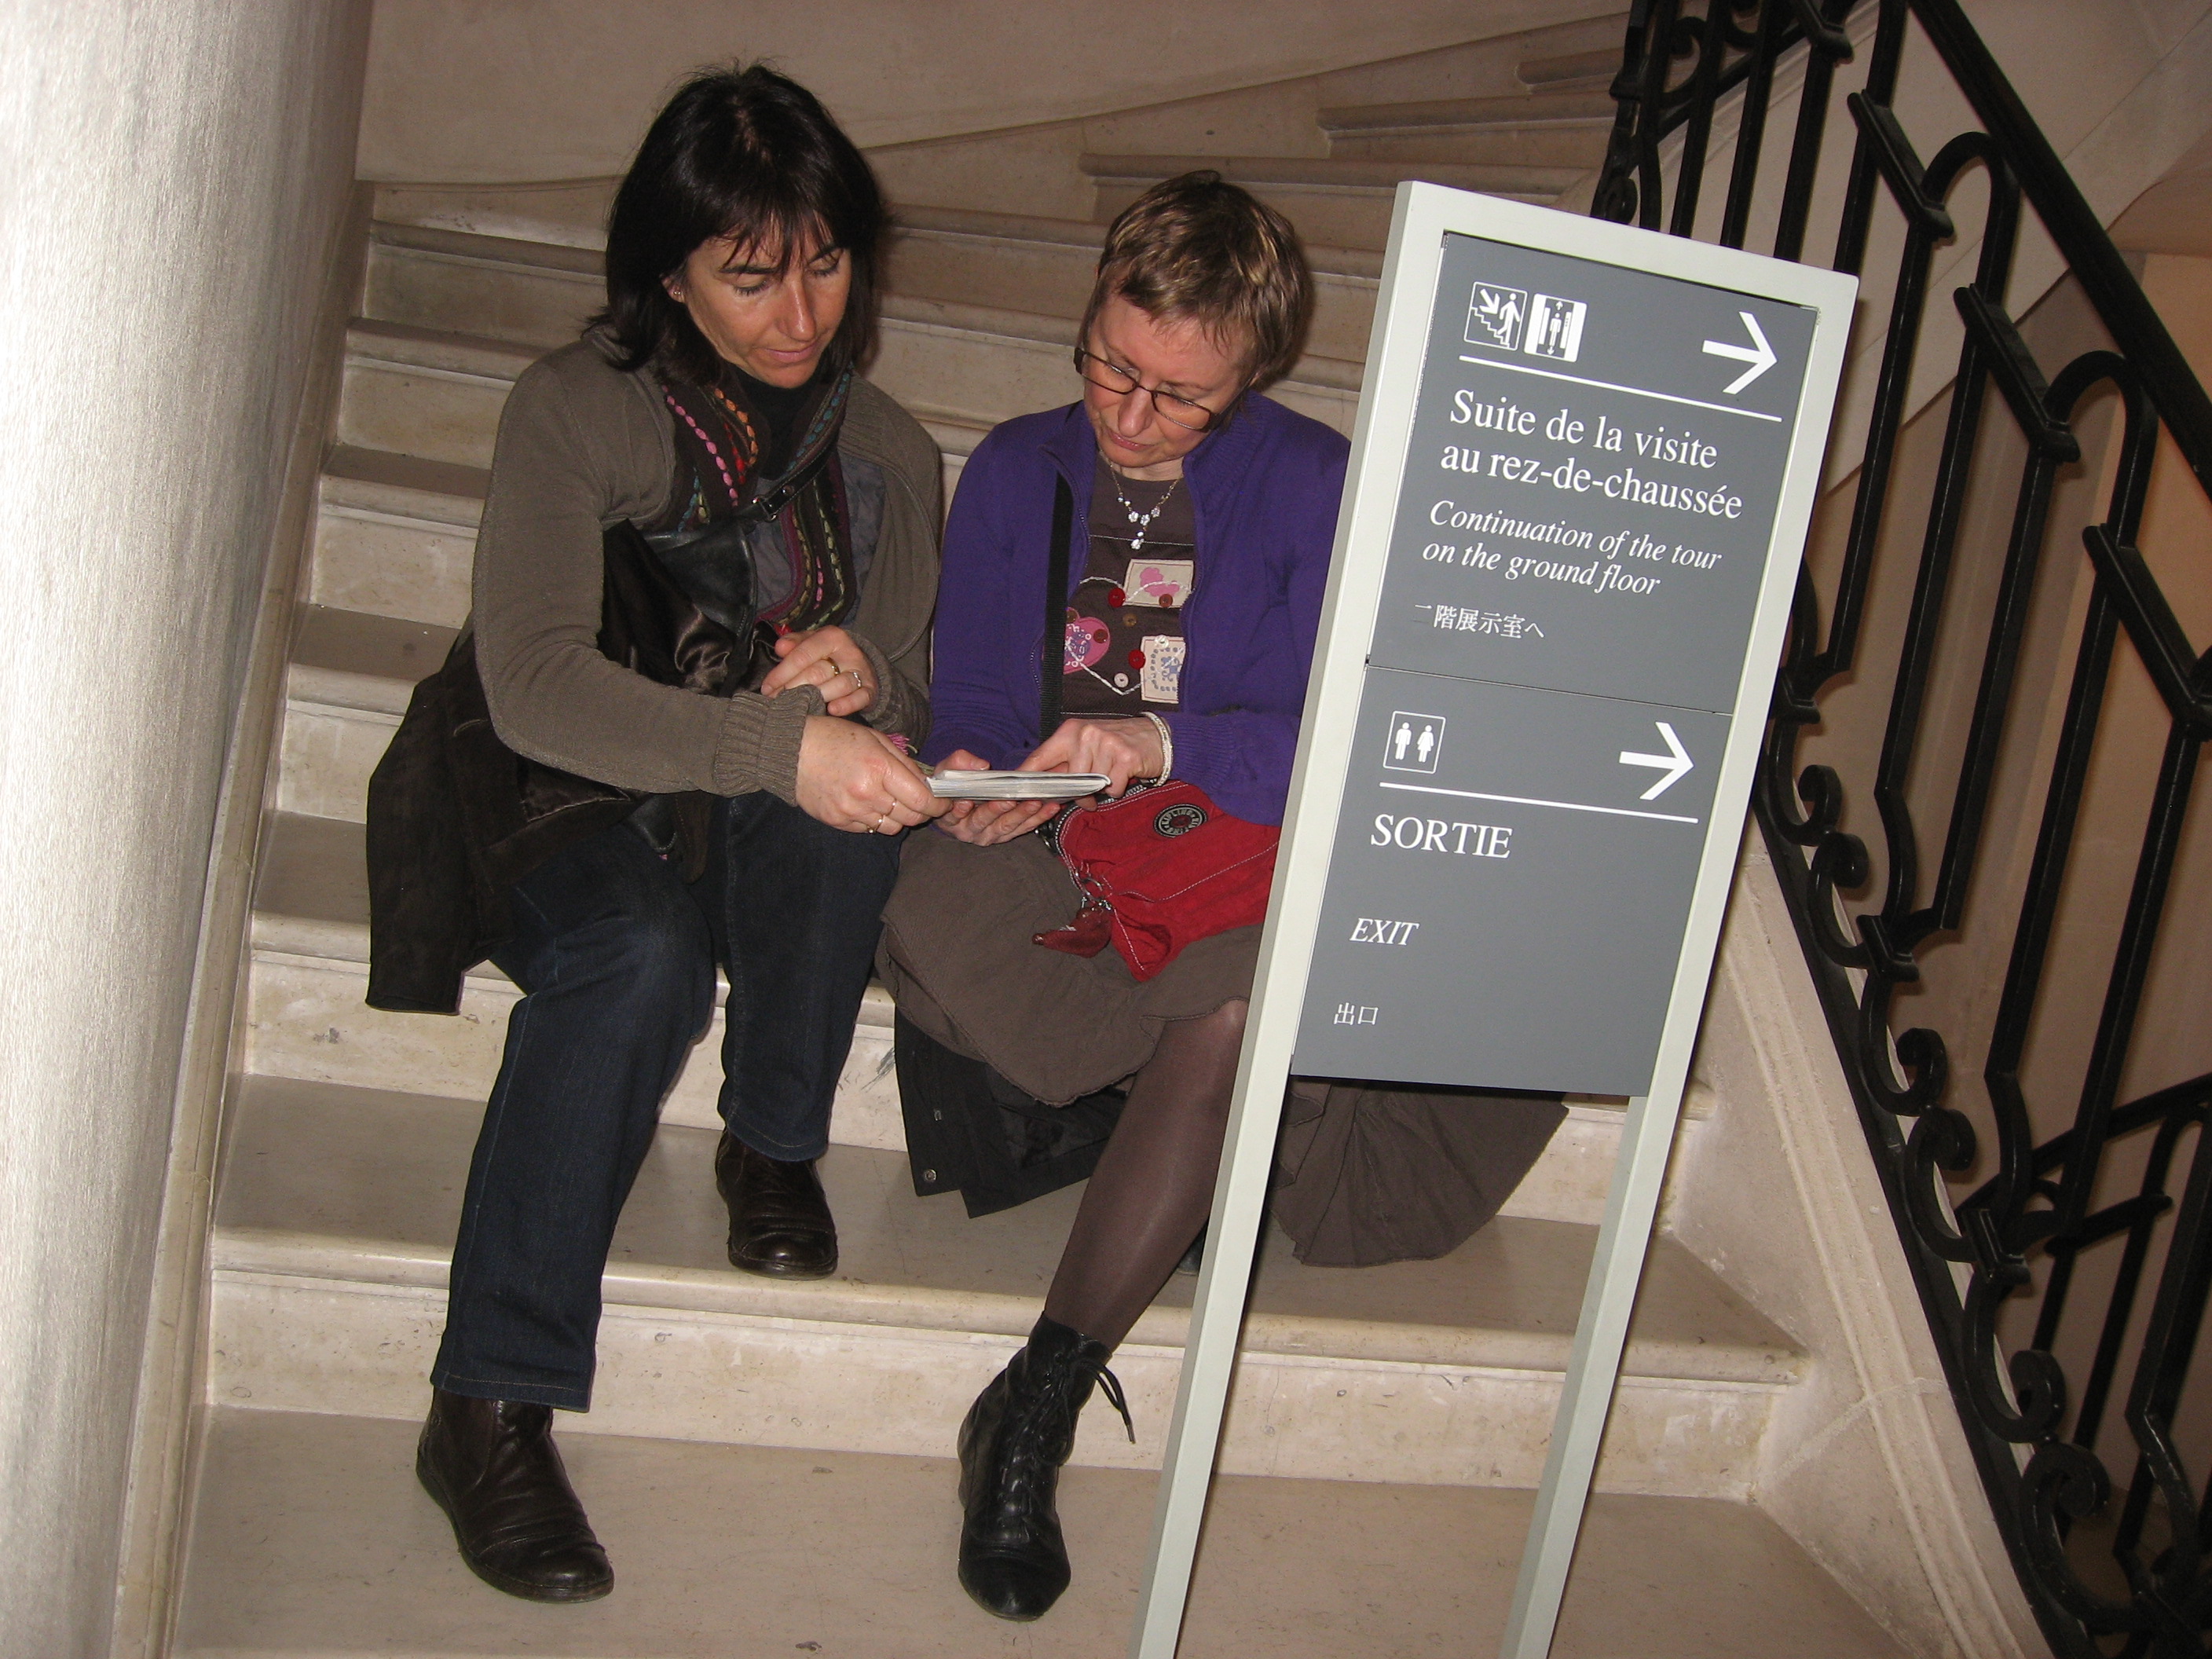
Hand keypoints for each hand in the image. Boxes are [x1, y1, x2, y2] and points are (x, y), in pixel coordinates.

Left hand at [762, 626, 874, 717]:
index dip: (781, 673)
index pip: (801, 656)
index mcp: (831, 637)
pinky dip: (846, 705)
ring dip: (816, 697)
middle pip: (817, 673)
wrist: (862, 665)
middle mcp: (848, 652)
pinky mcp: (870, 689)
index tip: (767, 688)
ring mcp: (861, 671)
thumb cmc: (828, 655)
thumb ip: (794, 643)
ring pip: (838, 685)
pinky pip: (859, 698)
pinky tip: (832, 710)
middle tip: (778, 701)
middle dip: (794, 688)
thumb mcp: (811, 643)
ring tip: (800, 706)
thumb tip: (780, 647)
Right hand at [794, 717, 942, 833]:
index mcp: (880, 768)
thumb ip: (904, 764)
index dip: (939, 805)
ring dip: (898, 817)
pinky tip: (867, 803)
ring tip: (890, 800)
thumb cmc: (834, 738)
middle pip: (910, 818)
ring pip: (891, 828)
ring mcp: (850, 811)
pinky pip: (868, 830)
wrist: (790, 750)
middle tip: (920, 802)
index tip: (944, 803)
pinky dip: (874, 820)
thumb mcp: (875, 739)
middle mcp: (867, 793)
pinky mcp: (837, 821)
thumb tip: (927, 785)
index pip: (922, 800)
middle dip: (922, 812)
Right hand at [931, 749, 1060, 844]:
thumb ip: (958, 764)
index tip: (968, 801)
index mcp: (950, 818)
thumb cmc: (953, 782)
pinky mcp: (1006, 835)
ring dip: (1022, 814)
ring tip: (1035, 802)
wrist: (962, 795)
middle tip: (1012, 799)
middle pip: (984, 822)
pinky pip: (1023, 828)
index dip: (961, 809)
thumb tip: (981, 765)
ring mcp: (989, 835)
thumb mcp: (948, 769)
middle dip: (999, 810)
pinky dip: (1037, 818)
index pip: (954, 815)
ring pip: (1006, 827)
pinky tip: (1049, 808)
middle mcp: (969, 831)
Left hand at [1023, 716, 1162, 799]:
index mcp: (1069, 731)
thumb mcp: (1087, 747)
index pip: (1040, 757)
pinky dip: (1118, 789)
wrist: (1156, 737)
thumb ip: (1066, 765)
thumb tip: (1045, 791)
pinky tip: (1123, 775)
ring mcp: (1105, 744)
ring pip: (1091, 786)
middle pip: (1068, 780)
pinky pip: (1112, 788)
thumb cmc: (1117, 743)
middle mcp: (1085, 734)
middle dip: (1077, 794)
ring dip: (1100, 791)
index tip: (1016, 793)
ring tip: (1110, 777)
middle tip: (1089, 794)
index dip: (1027, 778)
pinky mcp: (1125, 757)